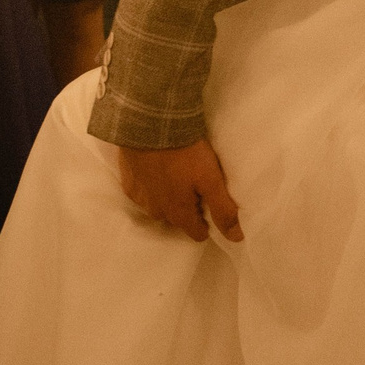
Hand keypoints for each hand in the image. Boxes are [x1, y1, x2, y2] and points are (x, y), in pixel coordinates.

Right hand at [116, 139, 241, 242]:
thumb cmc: (185, 153)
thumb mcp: (211, 180)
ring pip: (159, 207)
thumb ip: (223, 210)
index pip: (196, 233)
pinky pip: (143, 193)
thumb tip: (236, 238)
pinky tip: (157, 170)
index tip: (211, 204)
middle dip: (188, 208)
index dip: (207, 222)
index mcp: (178, 214)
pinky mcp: (128, 183)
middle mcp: (156, 212)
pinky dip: (151, 186)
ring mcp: (139, 198)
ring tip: (177, 175)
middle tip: (196, 183)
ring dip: (168, 197)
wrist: (150, 125)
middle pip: (178, 220)